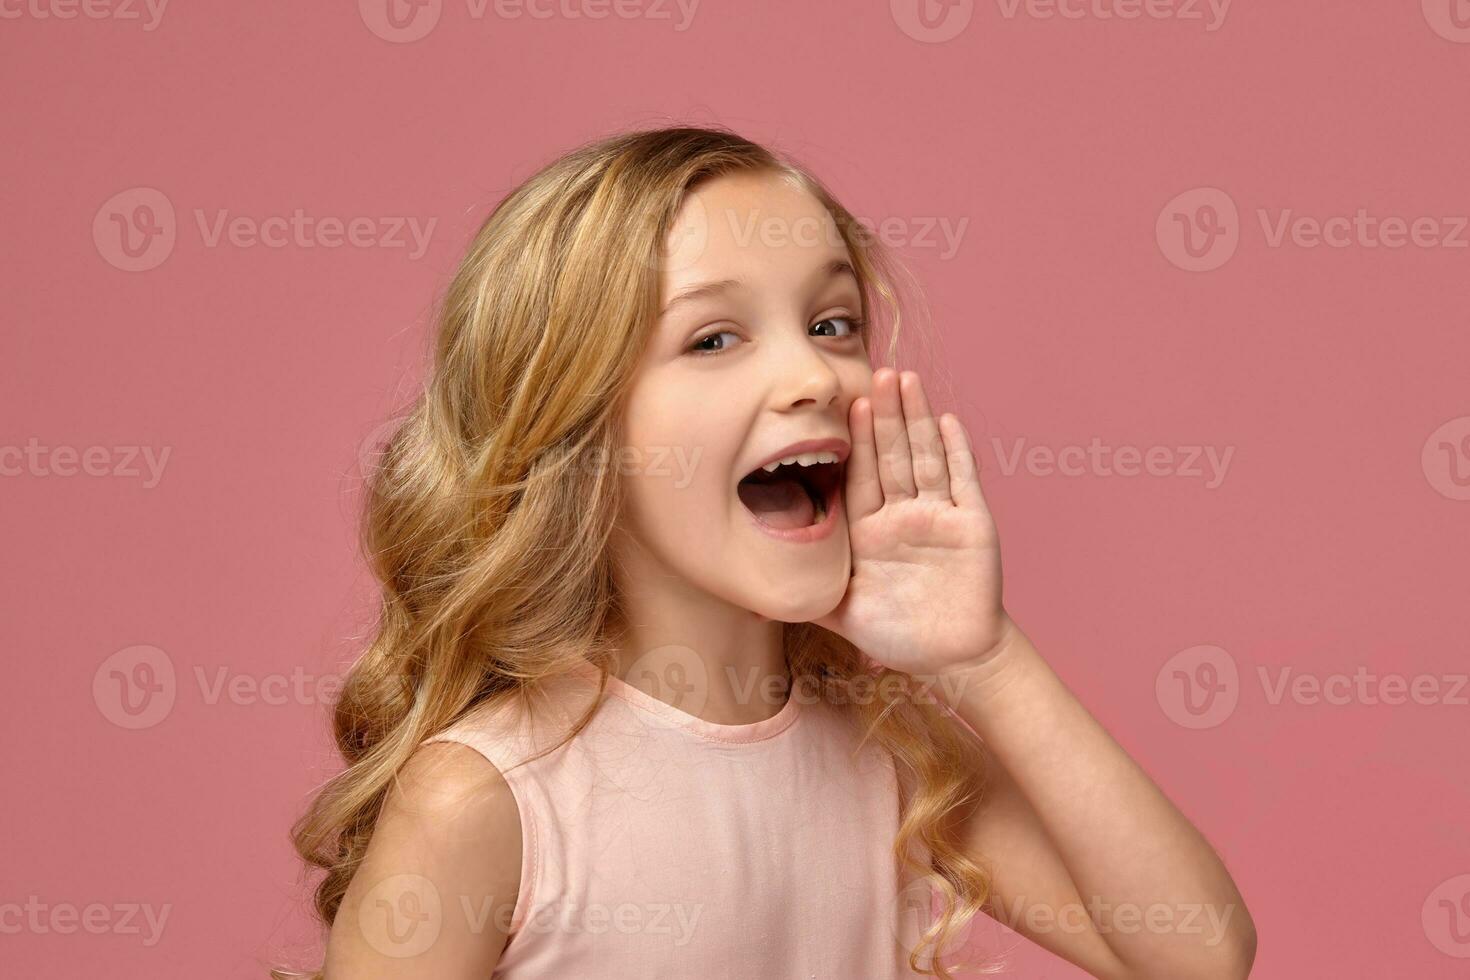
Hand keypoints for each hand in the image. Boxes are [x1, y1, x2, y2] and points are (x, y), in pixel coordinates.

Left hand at [813, 368, 1015, 675]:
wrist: (952, 657)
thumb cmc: (896, 635)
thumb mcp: (841, 613)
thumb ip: (804, 598)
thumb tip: (750, 600)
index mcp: (870, 530)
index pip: (860, 475)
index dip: (856, 441)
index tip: (847, 404)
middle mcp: (903, 515)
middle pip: (893, 455)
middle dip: (885, 415)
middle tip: (877, 372)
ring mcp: (939, 516)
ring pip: (925, 457)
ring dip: (917, 419)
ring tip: (907, 380)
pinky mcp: (972, 525)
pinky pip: (963, 481)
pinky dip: (957, 451)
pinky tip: (947, 420)